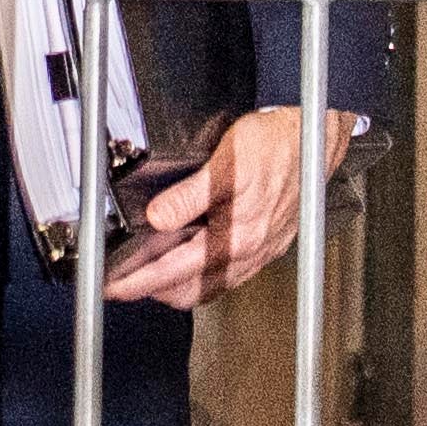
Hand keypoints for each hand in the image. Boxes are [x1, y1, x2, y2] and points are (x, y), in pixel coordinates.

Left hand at [99, 107, 366, 307]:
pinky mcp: (269, 243)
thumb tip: (157, 218)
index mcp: (235, 236)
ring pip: (211, 286)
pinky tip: (196, 258)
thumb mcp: (225, 163)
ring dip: (179, 284)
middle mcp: (249, 251)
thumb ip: (188, 195)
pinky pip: (231, 274)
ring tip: (152, 271)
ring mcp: (261, 250)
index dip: (139, 281)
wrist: (312, 135)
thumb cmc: (274, 144)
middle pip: (192, 291)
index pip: (174, 271)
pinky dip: (205, 275)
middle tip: (126, 280)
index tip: (114, 287)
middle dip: (155, 290)